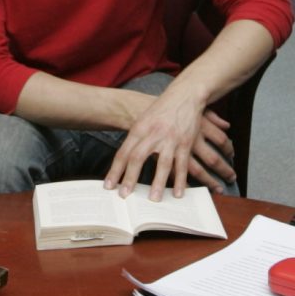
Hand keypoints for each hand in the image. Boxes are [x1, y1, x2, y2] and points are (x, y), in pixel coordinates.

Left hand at [104, 85, 233, 199]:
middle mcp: (153, 134)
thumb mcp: (144, 120)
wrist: (185, 95)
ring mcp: (170, 139)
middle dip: (130, 178)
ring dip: (158, 183)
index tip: (108, 186)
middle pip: (138, 158)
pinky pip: (182, 164)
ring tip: (153, 200)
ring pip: (163, 164)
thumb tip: (125, 160)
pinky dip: (181, 180)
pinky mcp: (186, 142)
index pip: (124, 152)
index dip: (115, 170)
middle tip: (125, 196)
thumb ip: (135, 139)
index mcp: (139, 128)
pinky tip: (178, 193)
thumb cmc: (162, 109)